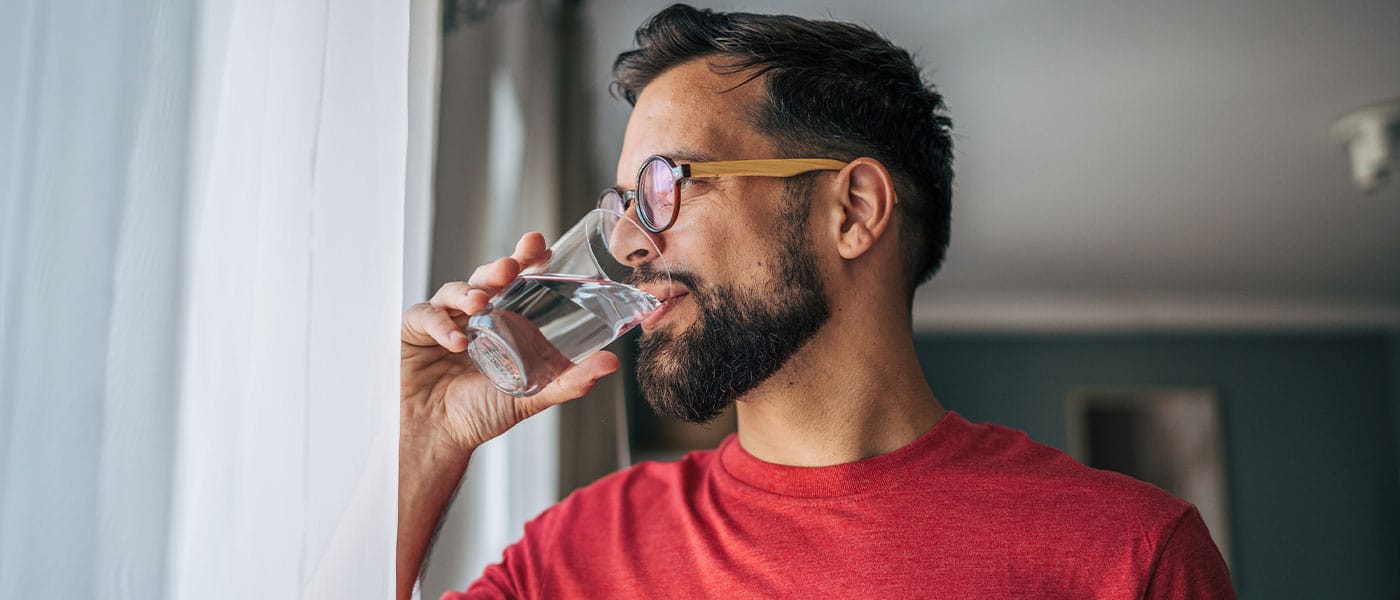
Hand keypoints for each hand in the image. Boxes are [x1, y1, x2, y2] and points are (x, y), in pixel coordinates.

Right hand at [400, 232, 620, 454]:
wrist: (437, 438)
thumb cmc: (480, 414)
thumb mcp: (530, 397)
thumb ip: (568, 381)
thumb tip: (610, 362)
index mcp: (502, 321)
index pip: (516, 283)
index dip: (527, 260)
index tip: (540, 245)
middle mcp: (473, 314)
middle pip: (487, 278)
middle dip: (499, 267)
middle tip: (511, 266)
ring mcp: (443, 320)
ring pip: (455, 290)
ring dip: (469, 292)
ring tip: (481, 303)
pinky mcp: (414, 331)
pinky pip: (426, 316)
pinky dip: (441, 325)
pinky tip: (457, 341)